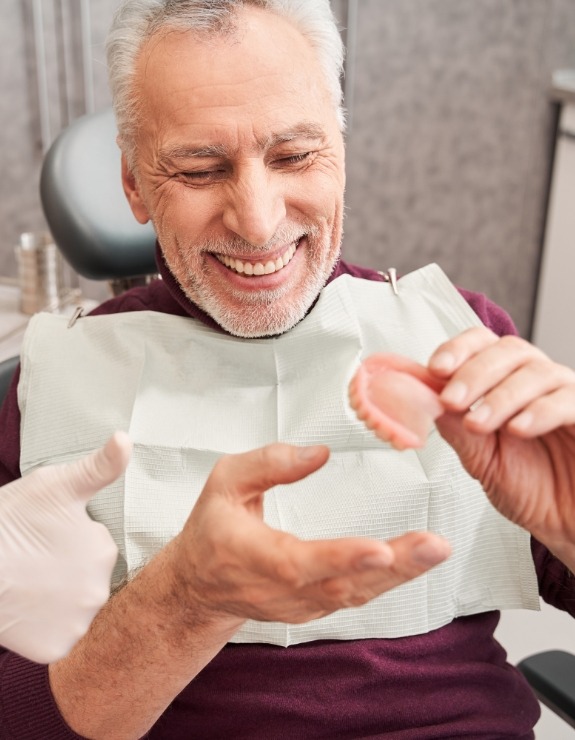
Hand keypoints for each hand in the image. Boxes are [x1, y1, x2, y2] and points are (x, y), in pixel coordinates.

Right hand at [0, 432, 130, 662]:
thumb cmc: (8, 522)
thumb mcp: (55, 485)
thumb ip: (99, 467)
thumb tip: (125, 438)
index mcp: (104, 550)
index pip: (95, 546)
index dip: (68, 540)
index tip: (45, 537)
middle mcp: (100, 591)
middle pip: (87, 579)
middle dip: (67, 571)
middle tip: (34, 561)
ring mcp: (78, 624)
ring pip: (74, 609)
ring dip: (58, 600)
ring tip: (28, 583)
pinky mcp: (55, 649)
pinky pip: (58, 637)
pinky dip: (44, 628)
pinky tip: (26, 610)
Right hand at [170, 444, 449, 624]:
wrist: (199, 586)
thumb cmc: (212, 529)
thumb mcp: (224, 482)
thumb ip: (268, 463)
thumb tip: (319, 453)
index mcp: (254, 557)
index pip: (300, 562)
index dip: (341, 558)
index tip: (381, 549)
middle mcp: (280, 590)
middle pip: (342, 585)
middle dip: (394, 567)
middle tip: (434, 546)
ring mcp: (300, 605)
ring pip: (356, 594)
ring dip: (400, 574)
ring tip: (436, 549)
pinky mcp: (314, 607)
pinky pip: (356, 596)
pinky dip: (389, 581)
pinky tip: (416, 561)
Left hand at [428, 327, 574, 561]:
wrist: (567, 523)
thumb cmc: (531, 489)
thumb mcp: (481, 459)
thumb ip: (456, 428)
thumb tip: (423, 399)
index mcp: (505, 383)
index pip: (482, 344)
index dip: (458, 350)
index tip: (435, 369)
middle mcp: (536, 382)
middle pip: (508, 351)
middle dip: (473, 373)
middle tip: (451, 399)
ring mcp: (565, 395)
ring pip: (536, 372)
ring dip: (500, 396)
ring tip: (478, 423)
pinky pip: (569, 400)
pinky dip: (540, 411)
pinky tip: (518, 427)